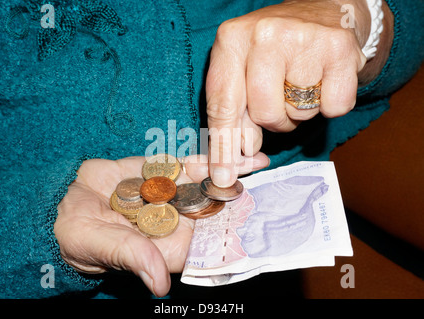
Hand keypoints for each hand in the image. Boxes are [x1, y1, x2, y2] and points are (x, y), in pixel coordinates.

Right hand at [54, 154, 267, 296]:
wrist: (66, 203)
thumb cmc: (81, 235)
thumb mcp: (103, 246)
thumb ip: (133, 257)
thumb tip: (159, 284)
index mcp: (167, 246)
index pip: (207, 246)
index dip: (233, 238)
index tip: (258, 229)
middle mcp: (175, 221)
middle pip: (215, 214)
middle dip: (242, 203)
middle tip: (272, 191)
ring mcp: (170, 195)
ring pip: (206, 185)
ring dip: (231, 175)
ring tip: (260, 164)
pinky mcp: (161, 173)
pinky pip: (188, 165)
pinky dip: (207, 158)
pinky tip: (227, 150)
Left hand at [206, 0, 391, 186]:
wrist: (322, 13)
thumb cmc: (274, 52)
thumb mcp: (243, 72)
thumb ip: (234, 114)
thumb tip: (234, 162)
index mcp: (231, 40)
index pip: (223, 104)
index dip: (223, 146)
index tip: (223, 177)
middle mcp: (264, 34)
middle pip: (264, 114)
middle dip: (273, 120)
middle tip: (280, 97)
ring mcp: (303, 38)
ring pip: (299, 113)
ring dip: (300, 111)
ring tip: (300, 82)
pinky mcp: (340, 48)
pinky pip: (333, 108)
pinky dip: (330, 104)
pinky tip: (324, 78)